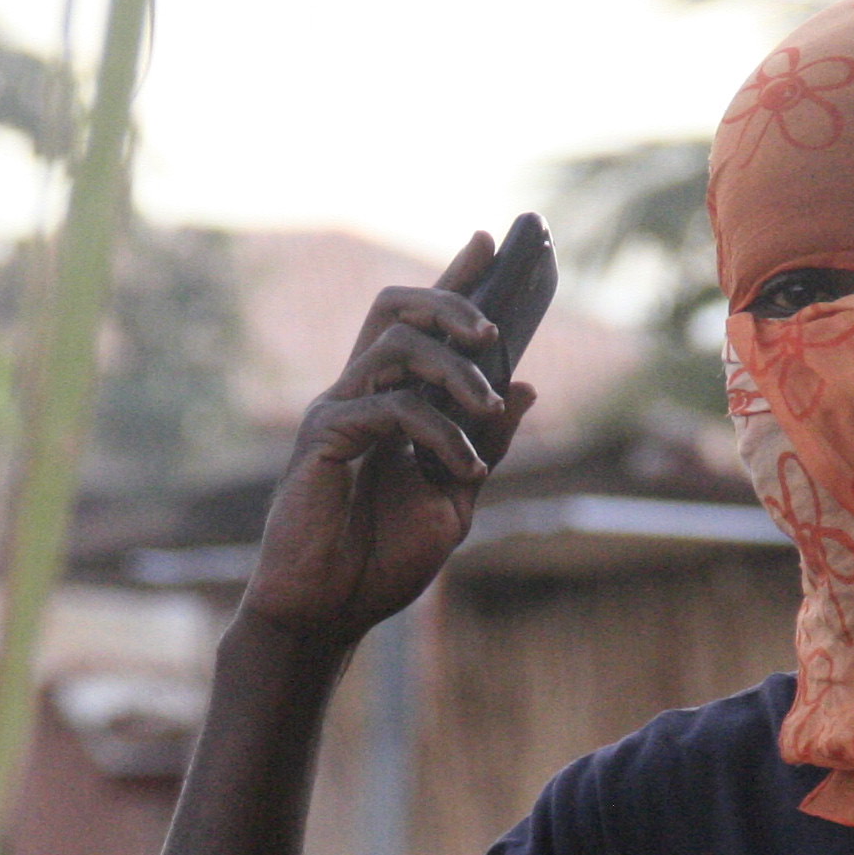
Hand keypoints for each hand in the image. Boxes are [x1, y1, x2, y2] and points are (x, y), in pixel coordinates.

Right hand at [243, 233, 537, 647]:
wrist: (329, 613)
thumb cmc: (380, 564)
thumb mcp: (454, 503)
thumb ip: (486, 447)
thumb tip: (529, 389)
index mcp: (389, 407)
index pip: (421, 327)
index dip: (453, 280)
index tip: (492, 240)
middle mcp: (360, 396)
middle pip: (395, 308)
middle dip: (450, 300)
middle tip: (493, 332)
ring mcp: (338, 412)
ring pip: (397, 344)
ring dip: (456, 371)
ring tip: (489, 410)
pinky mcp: (324, 439)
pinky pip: (389, 407)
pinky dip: (438, 433)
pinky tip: (462, 469)